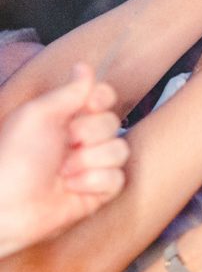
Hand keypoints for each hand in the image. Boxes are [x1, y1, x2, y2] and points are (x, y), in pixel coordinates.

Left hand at [0, 66, 128, 258]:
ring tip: (62, 172)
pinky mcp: (100, 190)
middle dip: (89, 134)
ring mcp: (91, 165)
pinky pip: (117, 179)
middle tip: (64, 144)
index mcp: (64, 117)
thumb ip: (68, 92)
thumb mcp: (38, 115)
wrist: (8, 204)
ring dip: (89, 161)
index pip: (102, 97)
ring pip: (120, 151)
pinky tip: (72, 188)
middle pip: (113, 123)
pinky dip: (93, 183)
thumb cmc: (15, 157)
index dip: (101, 99)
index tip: (88, 105)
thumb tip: (84, 67)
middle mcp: (80, 139)